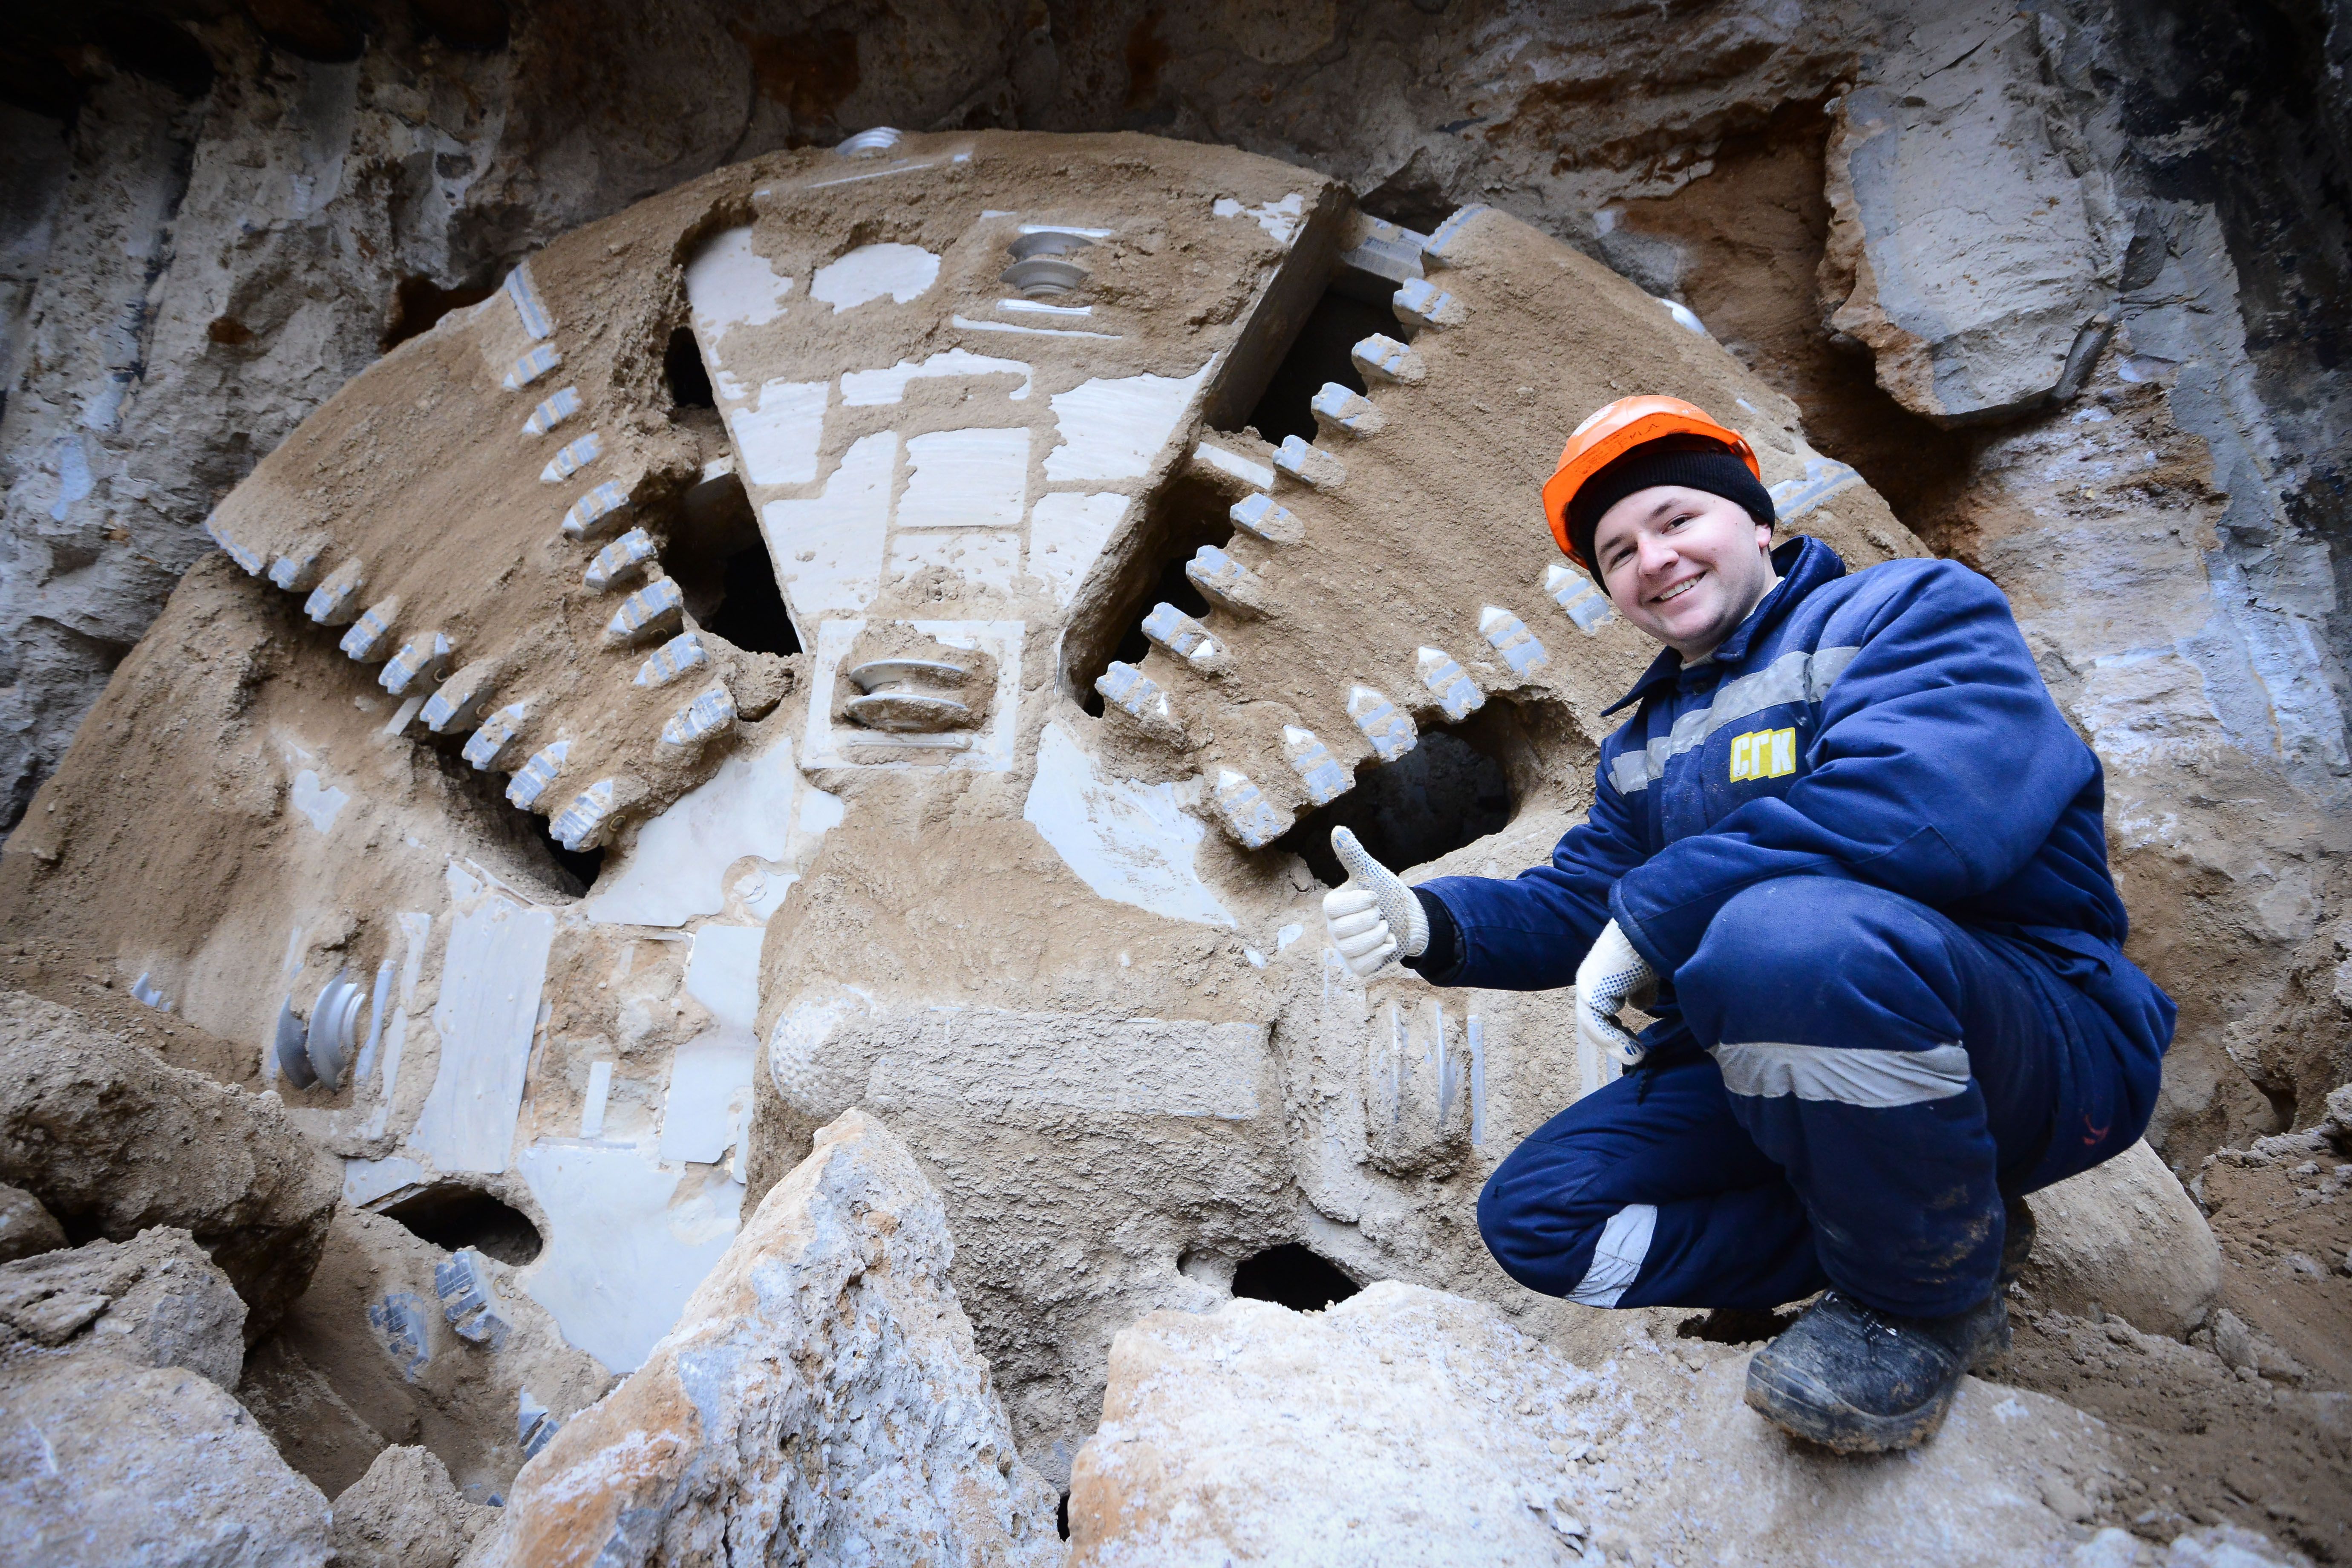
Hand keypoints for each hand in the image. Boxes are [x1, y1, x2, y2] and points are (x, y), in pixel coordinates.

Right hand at [1323, 827, 1430, 978]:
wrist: (1409, 917)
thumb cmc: (1386, 893)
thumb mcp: (1371, 872)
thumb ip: (1353, 854)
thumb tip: (1338, 829)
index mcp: (1332, 907)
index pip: (1334, 909)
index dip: (1359, 902)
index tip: (1375, 896)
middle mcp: (1334, 930)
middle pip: (1345, 930)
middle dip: (1372, 919)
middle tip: (1381, 913)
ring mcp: (1345, 950)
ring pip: (1355, 948)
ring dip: (1379, 936)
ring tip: (1385, 928)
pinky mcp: (1358, 966)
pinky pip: (1364, 966)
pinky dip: (1382, 953)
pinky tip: (1388, 943)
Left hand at [1577, 919, 1659, 1066]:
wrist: (1653, 926)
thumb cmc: (1656, 943)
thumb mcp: (1650, 971)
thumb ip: (1643, 989)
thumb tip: (1641, 1005)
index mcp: (1604, 972)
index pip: (1604, 1007)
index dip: (1618, 1028)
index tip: (1638, 1042)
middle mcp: (1592, 978)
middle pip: (1597, 1018)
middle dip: (1616, 1038)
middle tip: (1636, 1053)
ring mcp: (1589, 984)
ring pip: (1595, 1024)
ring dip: (1616, 1043)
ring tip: (1637, 1056)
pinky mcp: (1591, 991)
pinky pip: (1598, 1024)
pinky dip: (1615, 1041)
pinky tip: (1635, 1052)